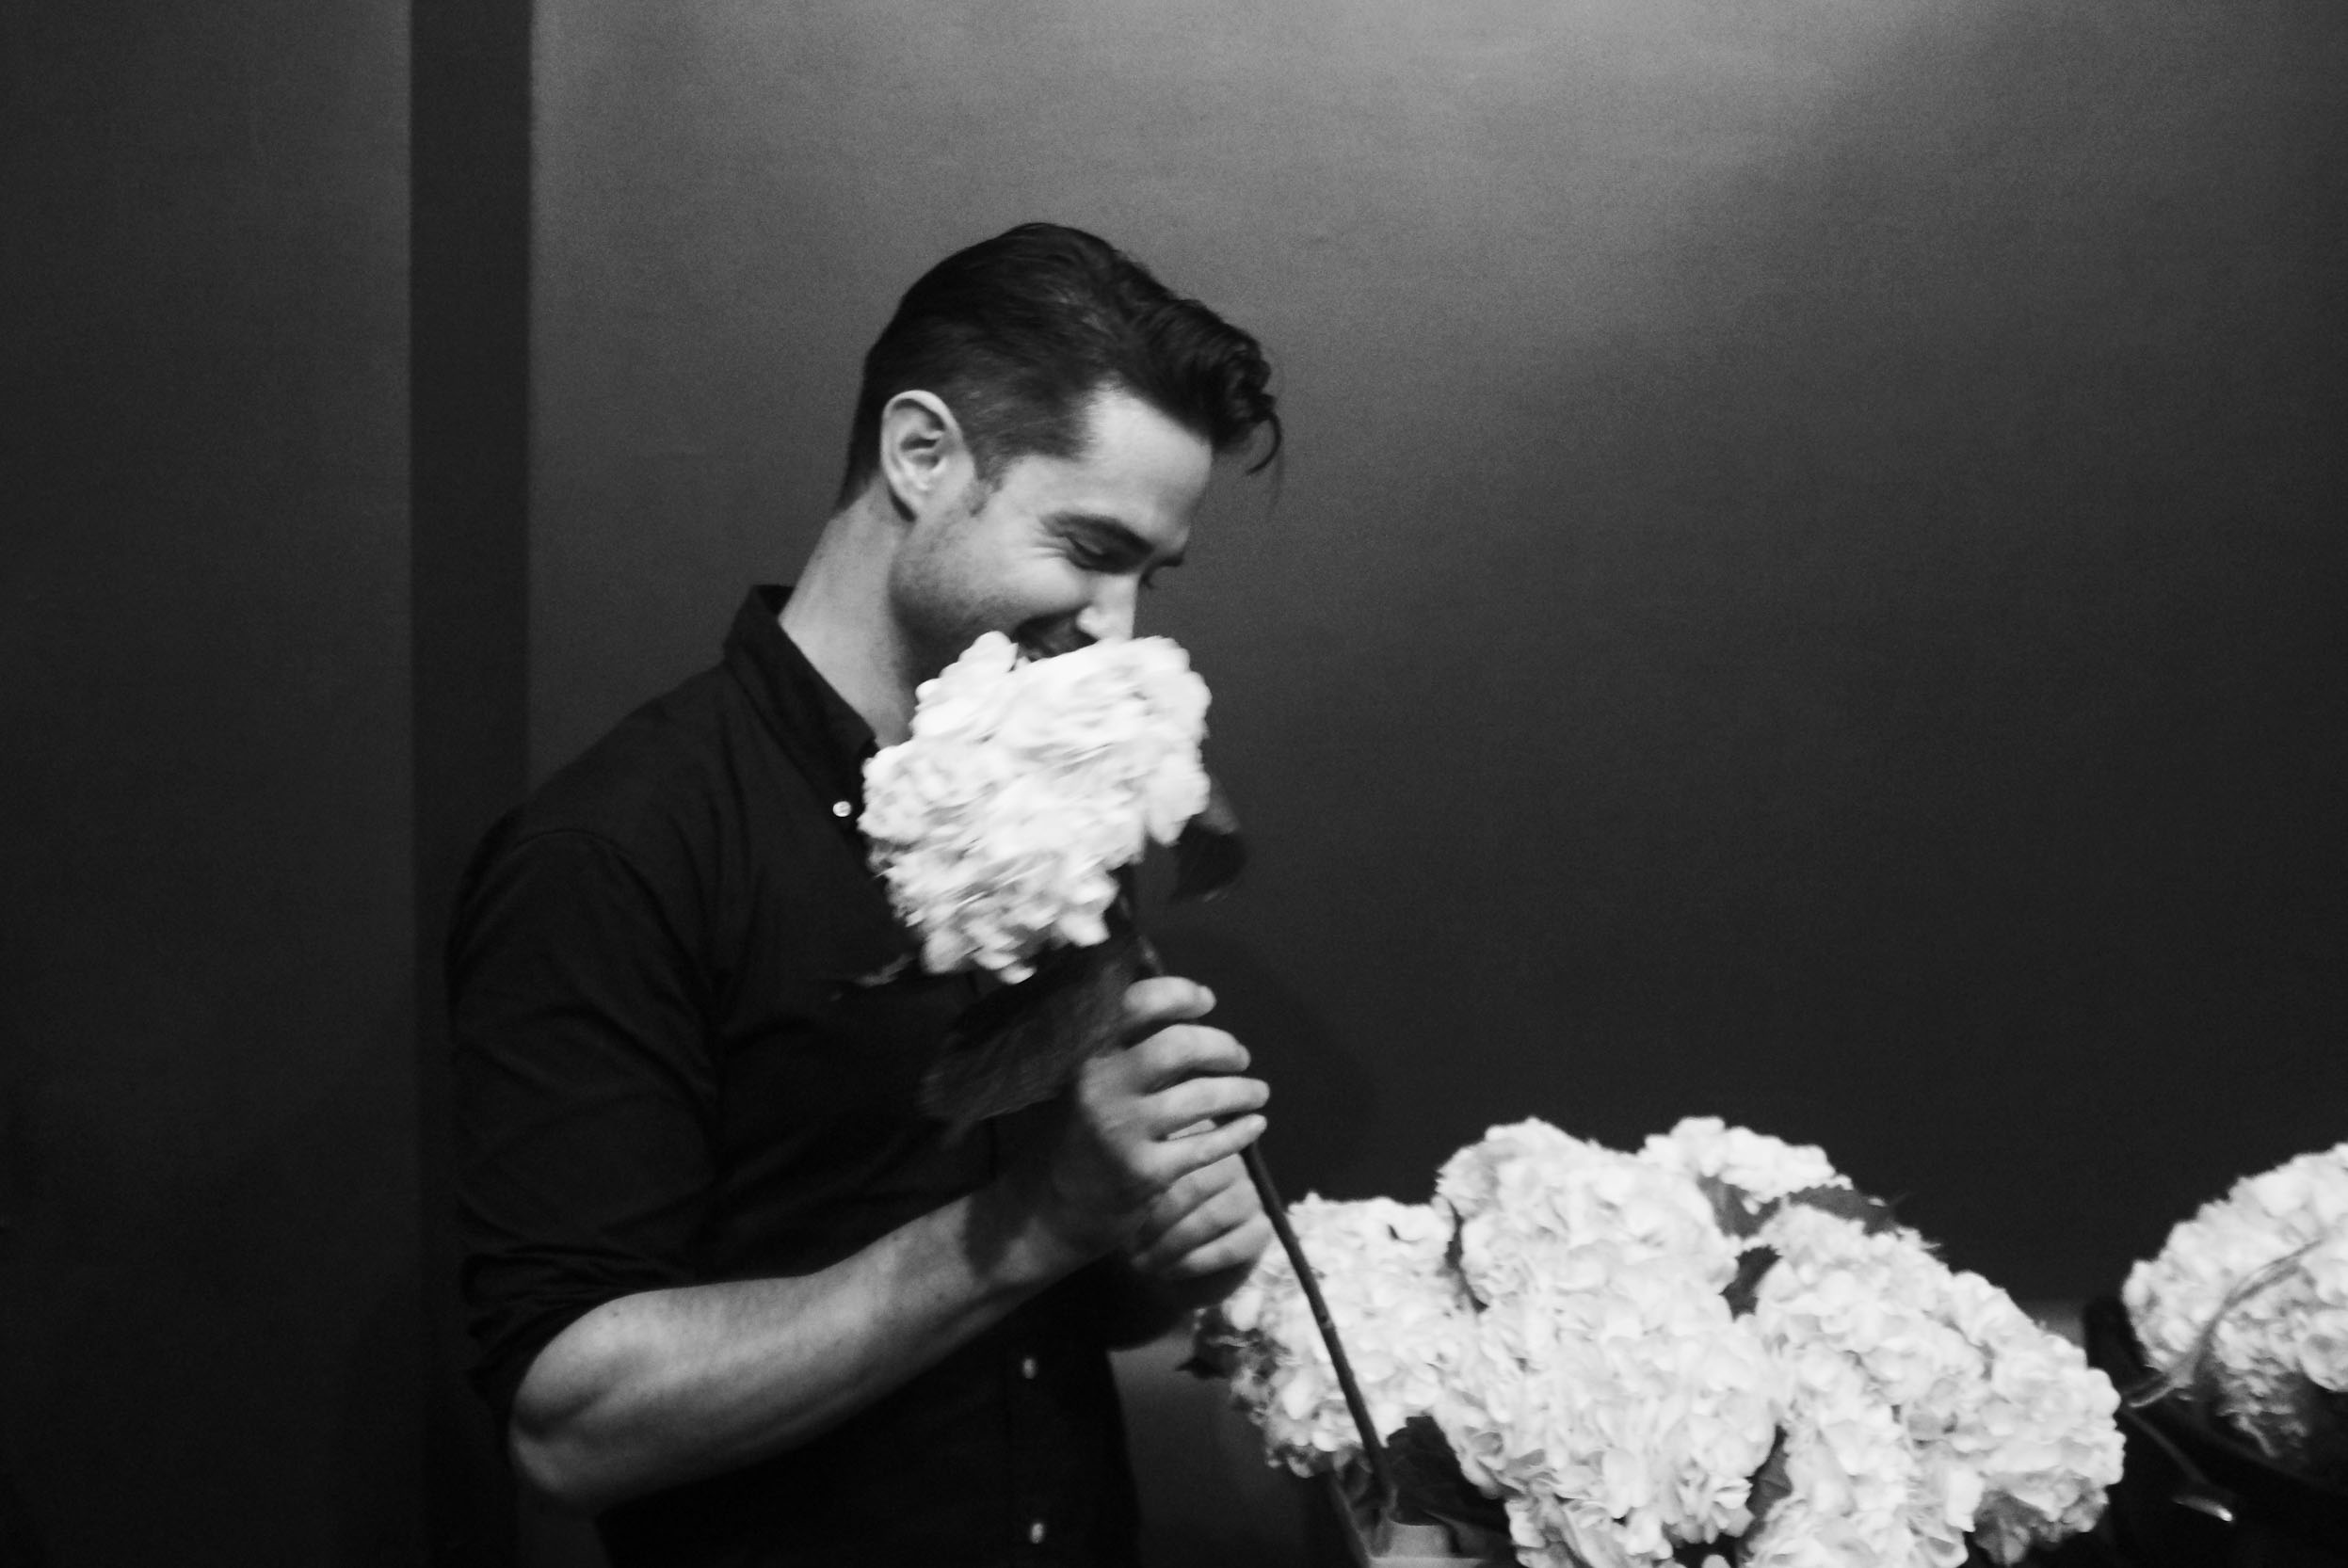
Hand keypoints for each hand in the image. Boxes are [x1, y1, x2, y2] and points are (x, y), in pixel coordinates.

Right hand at [1014, 976, 1268, 1265]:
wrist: (1048, 1211)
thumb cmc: (1076, 1136)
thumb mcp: (1084, 1083)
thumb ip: (1121, 1047)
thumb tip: (1180, 1004)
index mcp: (1084, 1056)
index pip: (1136, 1004)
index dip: (1178, 994)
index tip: (1206, 1000)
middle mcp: (1100, 1088)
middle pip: (1179, 1046)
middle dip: (1221, 1046)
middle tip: (1239, 1055)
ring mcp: (1123, 1132)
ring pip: (1201, 1097)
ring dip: (1241, 1090)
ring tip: (1258, 1092)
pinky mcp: (1145, 1173)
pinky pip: (1207, 1146)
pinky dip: (1239, 1131)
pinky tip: (1255, 1125)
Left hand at [1128, 1149, 1271, 1294]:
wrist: (1169, 1264)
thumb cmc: (1145, 1220)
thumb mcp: (1136, 1194)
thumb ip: (1138, 1177)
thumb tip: (1124, 1175)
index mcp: (1200, 1138)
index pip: (1174, 1154)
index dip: (1146, 1187)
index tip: (1118, 1213)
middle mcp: (1233, 1160)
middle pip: (1194, 1186)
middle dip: (1157, 1219)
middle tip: (1127, 1244)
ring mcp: (1251, 1194)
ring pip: (1210, 1217)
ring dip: (1170, 1245)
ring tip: (1141, 1263)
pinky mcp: (1260, 1230)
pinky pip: (1227, 1248)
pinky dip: (1191, 1263)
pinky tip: (1166, 1271)